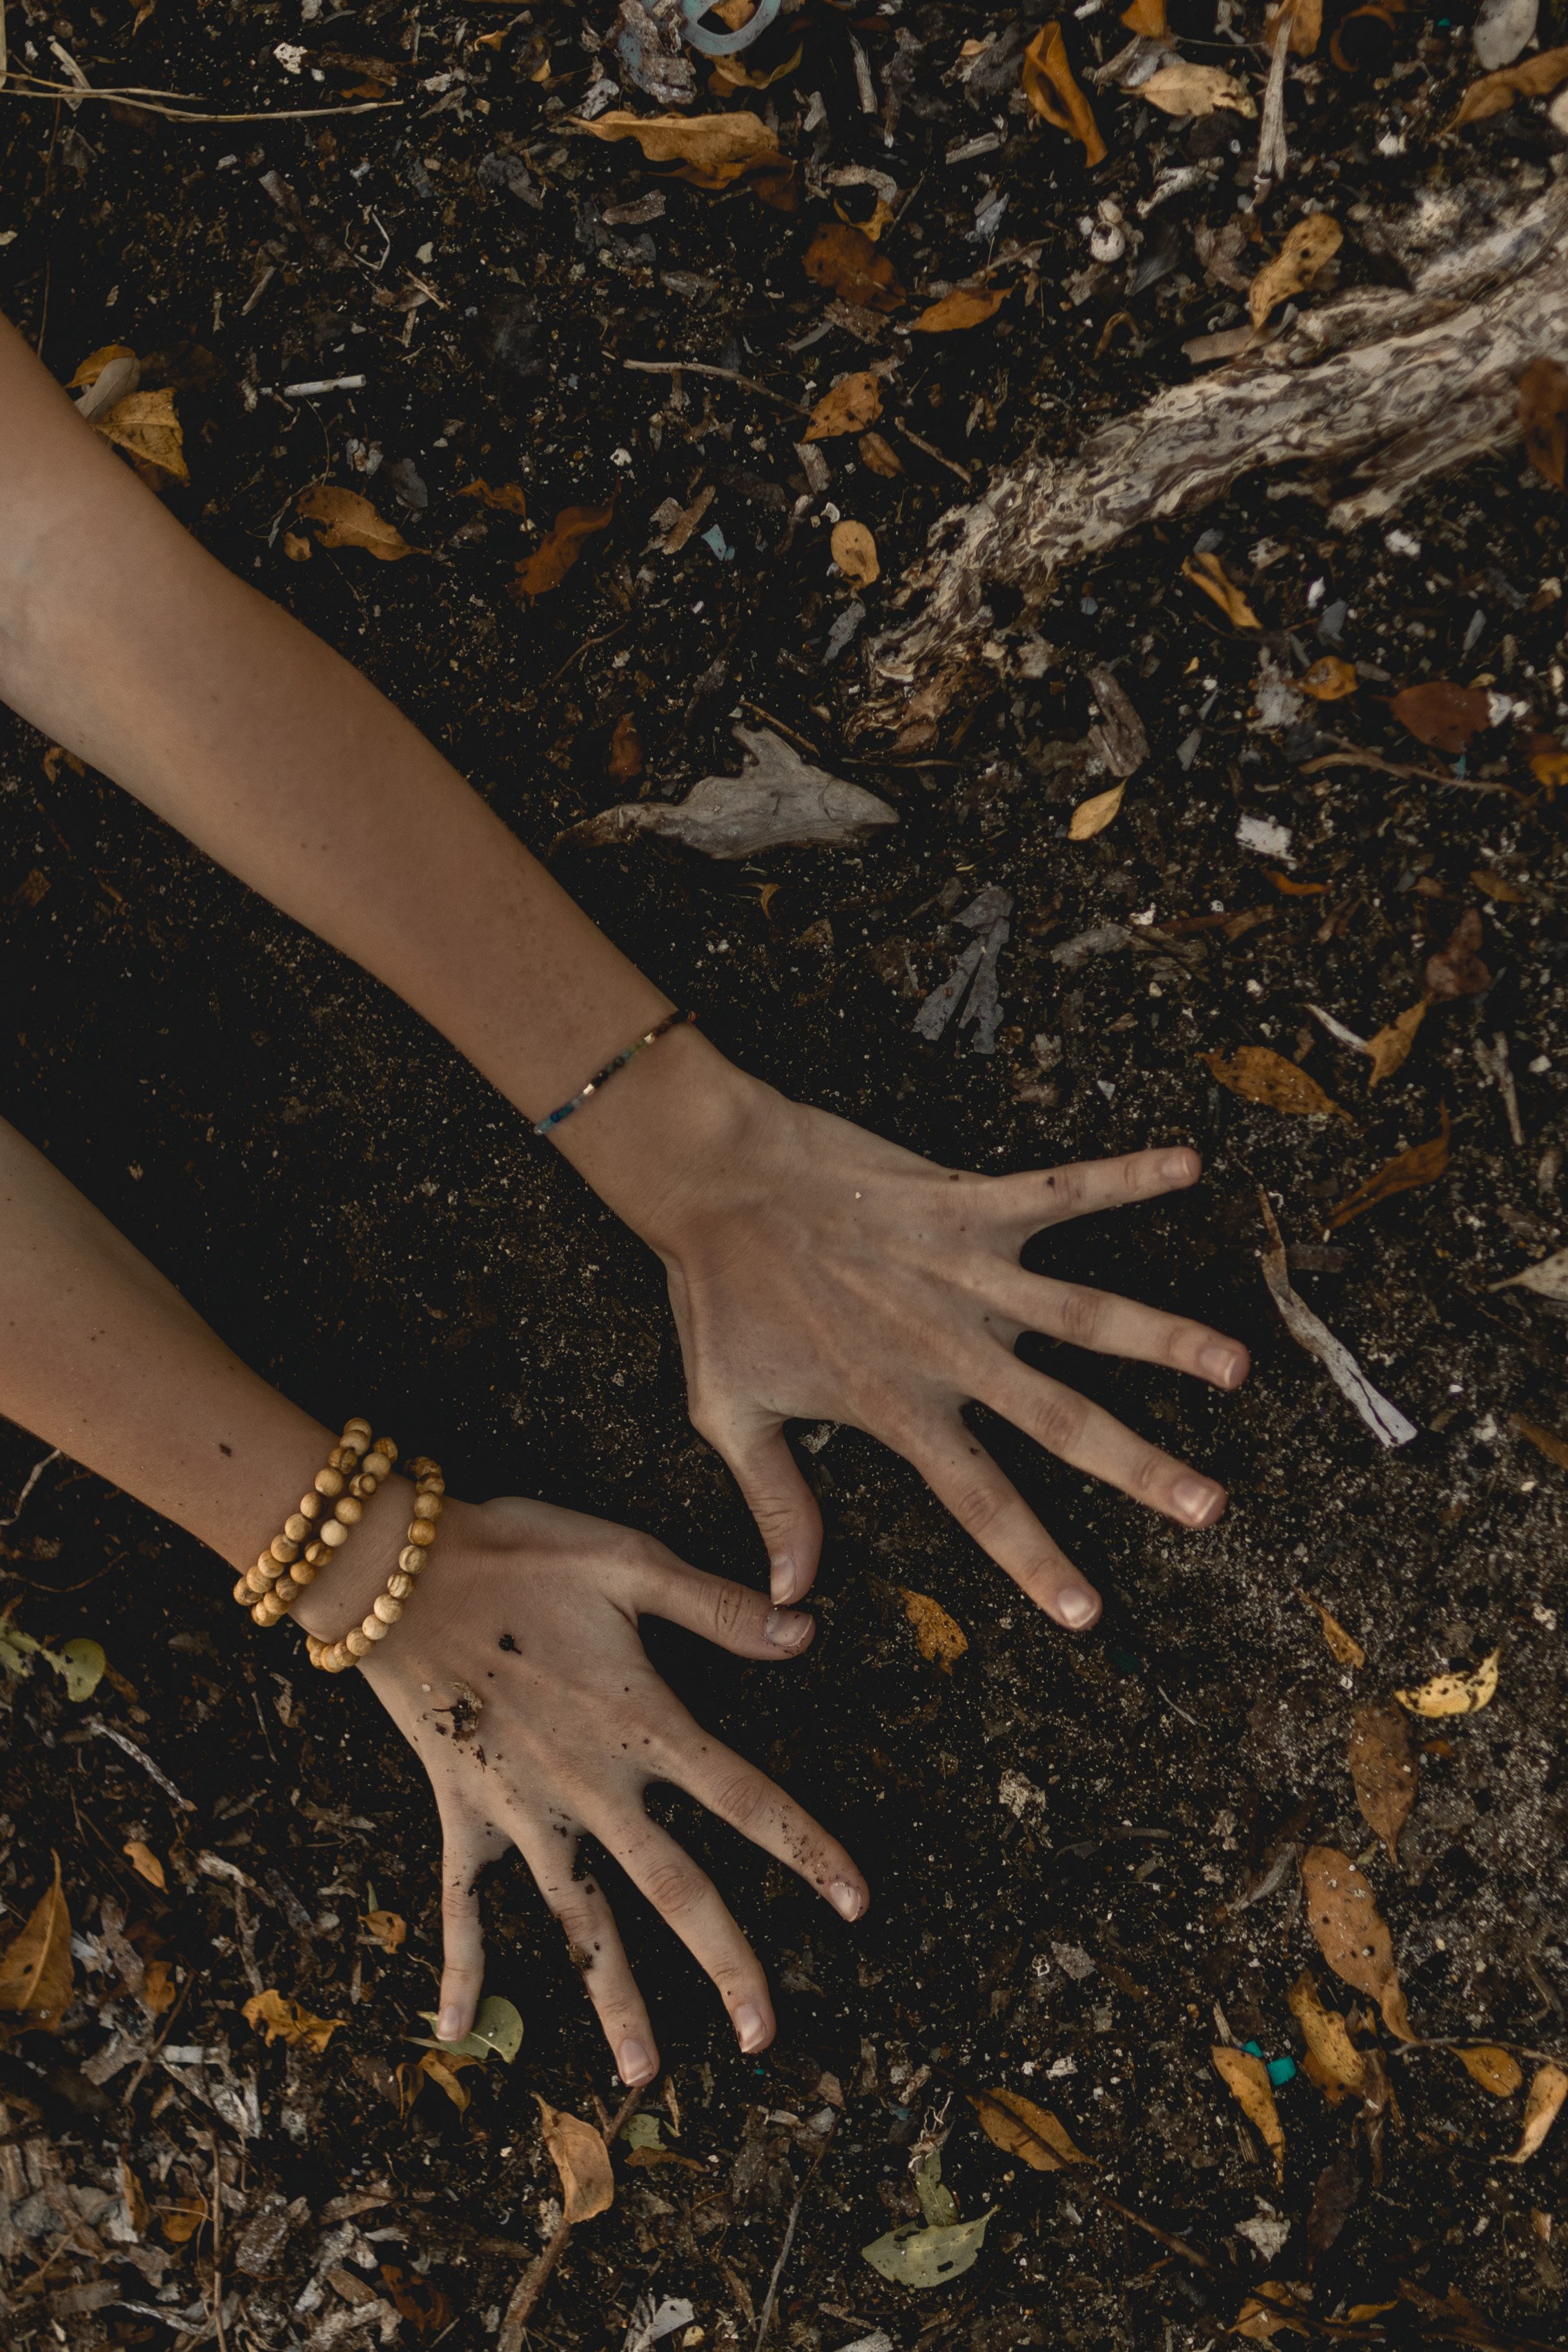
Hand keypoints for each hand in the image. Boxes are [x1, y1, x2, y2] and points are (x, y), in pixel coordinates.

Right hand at [304, 1495, 865, 2084]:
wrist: (397, 1568)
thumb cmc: (519, 1553)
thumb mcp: (628, 1560)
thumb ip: (717, 1606)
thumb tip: (808, 1631)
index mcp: (642, 1722)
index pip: (744, 1798)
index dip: (806, 1848)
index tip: (857, 1905)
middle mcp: (591, 1783)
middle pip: (673, 1888)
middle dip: (725, 1964)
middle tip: (766, 2037)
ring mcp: (523, 1807)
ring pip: (579, 1918)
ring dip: (614, 1997)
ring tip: (647, 2073)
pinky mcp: (462, 1810)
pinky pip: (461, 1905)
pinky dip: (459, 1967)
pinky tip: (455, 2032)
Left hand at [618, 1072, 1248, 1628]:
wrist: (712, 1179)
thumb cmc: (717, 1294)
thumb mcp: (727, 1412)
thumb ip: (774, 1501)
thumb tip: (790, 1595)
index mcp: (894, 1404)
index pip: (977, 1499)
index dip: (1033, 1559)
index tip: (1089, 1614)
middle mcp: (945, 1346)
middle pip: (1059, 1419)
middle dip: (1140, 1466)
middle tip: (1211, 1507)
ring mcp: (964, 1272)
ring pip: (1083, 1315)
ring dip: (1164, 1339)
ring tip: (1235, 1366)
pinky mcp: (966, 1201)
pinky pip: (1060, 1189)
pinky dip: (1124, 1176)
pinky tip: (1189, 1165)